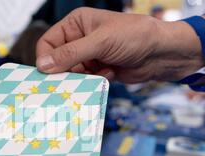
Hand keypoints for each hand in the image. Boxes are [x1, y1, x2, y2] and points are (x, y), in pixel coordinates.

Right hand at [36, 7, 204, 82]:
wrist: (161, 53)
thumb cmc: (134, 36)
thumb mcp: (100, 42)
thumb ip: (71, 53)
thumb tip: (42, 65)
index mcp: (76, 24)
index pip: (48, 42)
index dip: (46, 58)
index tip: (48, 74)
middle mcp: (79, 39)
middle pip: (57, 61)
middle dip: (64, 71)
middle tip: (70, 81)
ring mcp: (89, 56)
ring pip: (70, 74)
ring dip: (81, 78)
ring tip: (96, 74)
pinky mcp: (97, 71)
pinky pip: (84, 81)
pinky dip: (92, 82)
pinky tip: (108, 74)